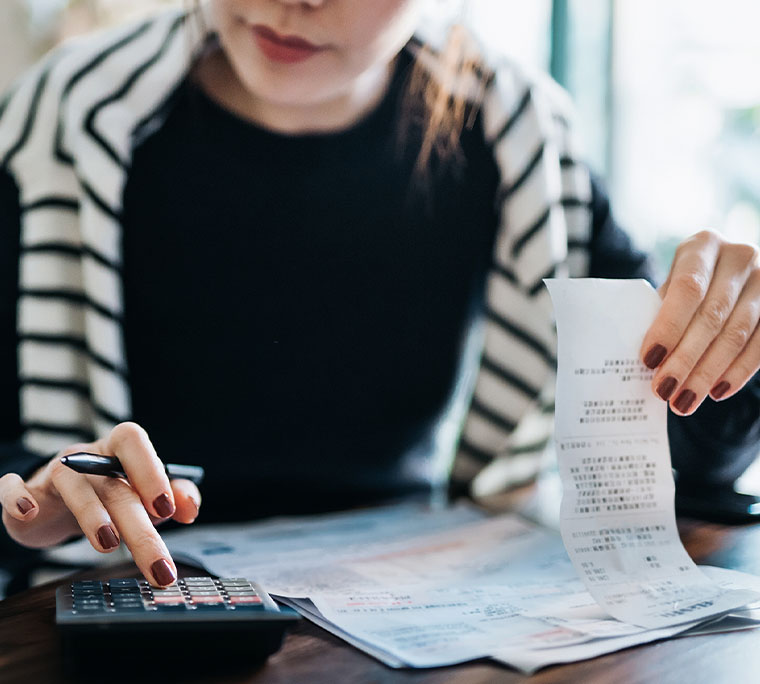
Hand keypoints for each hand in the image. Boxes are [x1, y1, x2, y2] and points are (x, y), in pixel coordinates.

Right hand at [0, 422, 200, 586]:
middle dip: (139, 527)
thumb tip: (190, 508)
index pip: (135, 444)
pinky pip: (12, 488)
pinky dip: (17, 498)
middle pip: (115, 487)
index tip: (166, 508)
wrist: (55, 498)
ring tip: (108, 544)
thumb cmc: (109, 492)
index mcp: (120, 450)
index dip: (151, 472)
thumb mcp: (145, 495)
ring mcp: (54, 473)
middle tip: (159, 566)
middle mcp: (88, 457)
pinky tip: (28, 513)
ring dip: (91, 514)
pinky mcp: (25, 492)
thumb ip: (174, 497)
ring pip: (73, 488)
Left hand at [640, 230, 759, 414]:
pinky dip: (737, 372)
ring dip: (708, 372)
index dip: (668, 325)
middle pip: (711, 315)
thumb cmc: (688, 284)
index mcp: (703, 245)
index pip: (687, 287)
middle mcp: (739, 257)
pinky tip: (716, 392)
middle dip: (685, 359)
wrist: (729, 274)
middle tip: (664, 390)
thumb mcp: (671, 285)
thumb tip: (647, 360)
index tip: (649, 359)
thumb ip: (661, 312)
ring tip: (684, 400)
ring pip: (737, 334)